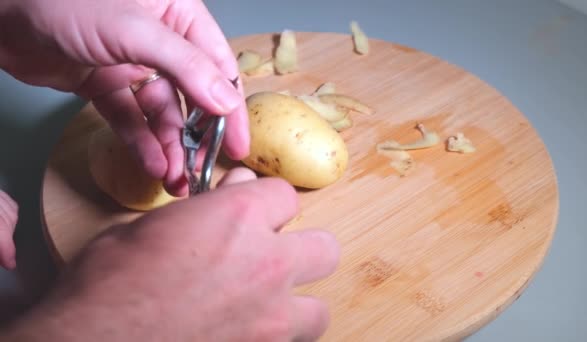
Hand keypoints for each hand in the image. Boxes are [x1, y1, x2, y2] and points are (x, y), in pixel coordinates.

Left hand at [0, 0, 248, 195]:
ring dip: (169, 145)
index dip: (231, 109)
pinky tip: (151, 165)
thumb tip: (227, 101)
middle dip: (198, 135)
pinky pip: (130, 118)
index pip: (218, 67)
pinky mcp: (106, 85)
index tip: (238, 146)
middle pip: (192, 95)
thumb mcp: (134, 30)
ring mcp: (133, 64)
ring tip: (175, 178)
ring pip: (162, 112)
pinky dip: (140, 142)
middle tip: (204, 171)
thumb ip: (185, 65)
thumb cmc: (65, 3)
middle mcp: (161, 41)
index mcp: (179, 16)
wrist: (1, 12)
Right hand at [3, 169, 339, 340]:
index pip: (284, 195)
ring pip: (318, 309)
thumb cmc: (106, 285)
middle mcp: (267, 264)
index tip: (255, 211)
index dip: (267, 203)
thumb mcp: (148, 227)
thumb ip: (204, 209)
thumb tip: (233, 193)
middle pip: (323, 248)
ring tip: (265, 305)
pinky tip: (247, 332)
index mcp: (239, 217)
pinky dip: (276, 337)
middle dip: (300, 248)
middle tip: (269, 256)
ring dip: (297, 303)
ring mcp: (271, 317)